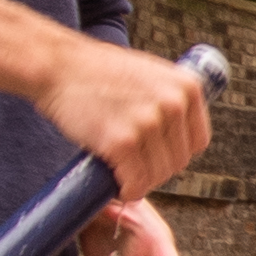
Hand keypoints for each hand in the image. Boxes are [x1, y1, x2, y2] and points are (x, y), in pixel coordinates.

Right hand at [35, 28, 213, 199]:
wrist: (58, 66)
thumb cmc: (99, 72)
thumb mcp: (150, 74)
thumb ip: (170, 100)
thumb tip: (180, 139)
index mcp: (188, 87)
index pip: (197, 142)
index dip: (174, 152)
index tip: (154, 153)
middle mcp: (174, 104)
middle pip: (178, 162)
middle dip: (155, 168)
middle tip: (130, 162)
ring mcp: (148, 123)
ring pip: (158, 176)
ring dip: (139, 181)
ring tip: (120, 169)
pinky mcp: (123, 142)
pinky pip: (135, 183)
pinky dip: (126, 190)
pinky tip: (115, 183)